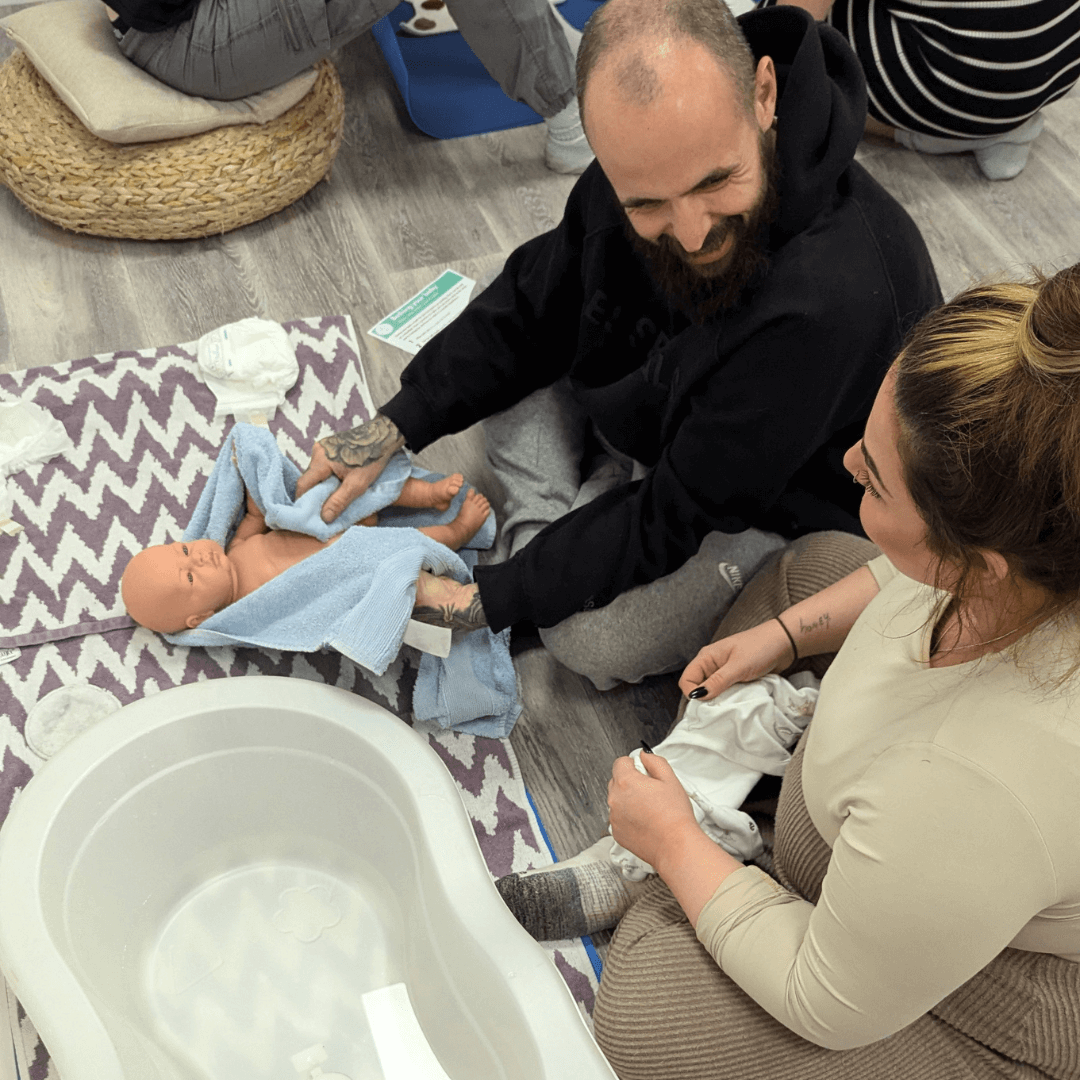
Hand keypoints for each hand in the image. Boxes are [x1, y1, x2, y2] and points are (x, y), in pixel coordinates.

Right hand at [294, 414, 405, 522]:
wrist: (383, 436)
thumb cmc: (373, 459)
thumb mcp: (357, 484)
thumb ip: (339, 501)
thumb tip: (324, 518)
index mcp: (321, 459)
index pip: (303, 485)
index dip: (305, 502)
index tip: (311, 516)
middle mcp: (317, 451)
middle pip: (309, 480)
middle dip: (315, 496)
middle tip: (324, 511)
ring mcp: (323, 448)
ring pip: (317, 474)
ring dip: (324, 487)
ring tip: (334, 499)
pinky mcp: (330, 448)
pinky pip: (324, 468)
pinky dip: (329, 479)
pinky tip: (339, 485)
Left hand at [607, 753, 699, 875]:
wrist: (675, 845)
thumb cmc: (674, 816)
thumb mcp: (670, 779)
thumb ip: (654, 761)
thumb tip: (645, 756)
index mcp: (626, 782)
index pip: (620, 763)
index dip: (634, 764)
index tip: (643, 771)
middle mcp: (615, 799)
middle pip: (617, 781)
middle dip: (631, 782)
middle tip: (650, 791)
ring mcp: (614, 817)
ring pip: (618, 801)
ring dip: (629, 800)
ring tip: (650, 808)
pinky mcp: (617, 833)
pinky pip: (619, 818)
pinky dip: (628, 818)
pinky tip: (646, 821)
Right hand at [678, 618, 792, 700]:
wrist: (784, 643)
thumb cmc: (761, 648)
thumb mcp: (738, 667)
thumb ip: (717, 682)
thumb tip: (696, 696)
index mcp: (706, 657)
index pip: (686, 680)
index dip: (692, 694)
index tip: (705, 706)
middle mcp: (711, 665)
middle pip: (697, 687)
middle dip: (704, 700)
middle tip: (717, 711)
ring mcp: (723, 672)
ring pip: (711, 692)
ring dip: (717, 701)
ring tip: (728, 708)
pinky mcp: (734, 679)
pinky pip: (724, 693)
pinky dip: (728, 700)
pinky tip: (735, 704)